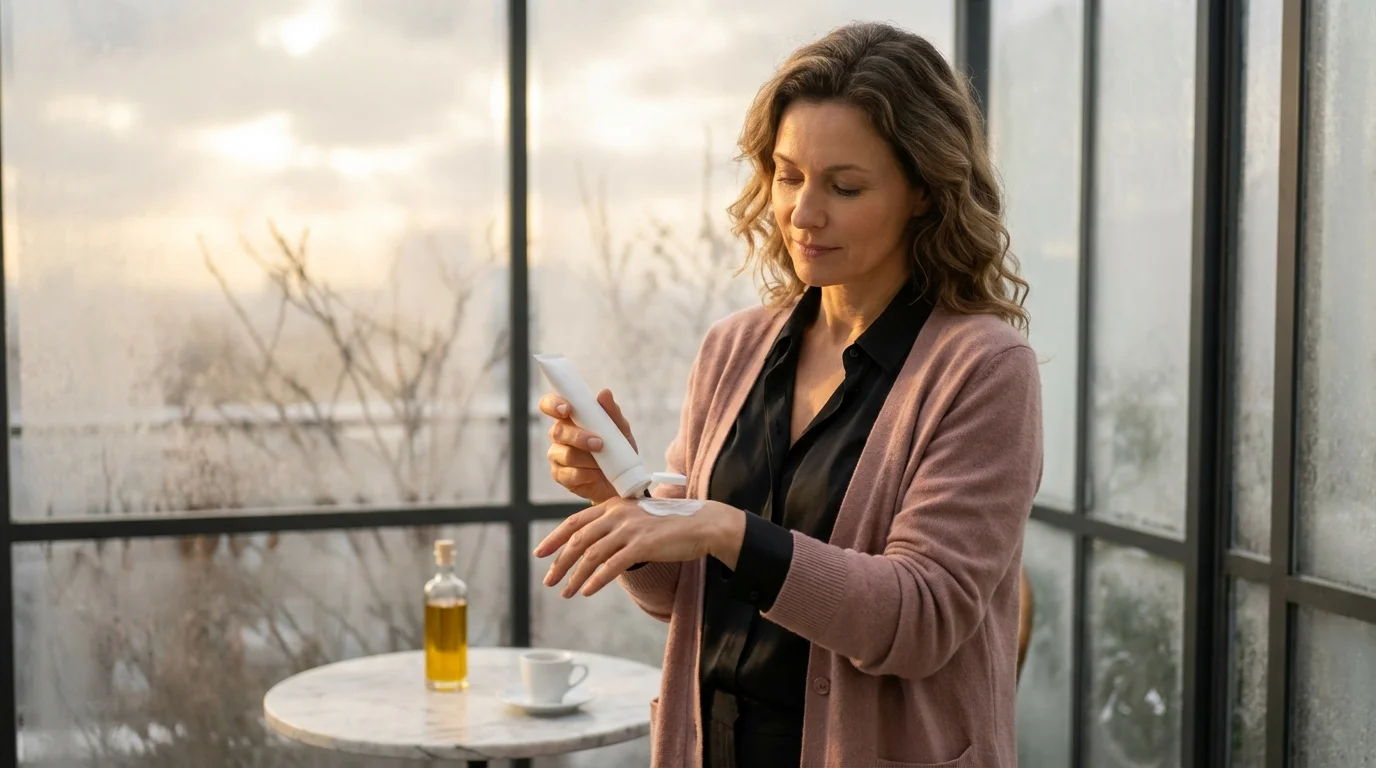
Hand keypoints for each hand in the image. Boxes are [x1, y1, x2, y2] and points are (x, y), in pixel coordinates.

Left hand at [534, 496, 745, 597]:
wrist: (701, 524)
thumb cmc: (671, 525)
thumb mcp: (638, 519)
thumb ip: (617, 526)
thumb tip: (595, 546)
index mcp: (614, 506)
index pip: (575, 522)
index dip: (554, 538)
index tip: (541, 553)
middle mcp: (618, 515)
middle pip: (579, 540)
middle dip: (560, 562)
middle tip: (549, 580)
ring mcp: (630, 529)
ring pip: (592, 555)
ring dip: (575, 576)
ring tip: (566, 592)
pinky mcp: (642, 545)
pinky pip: (612, 566)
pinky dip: (596, 580)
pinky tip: (586, 591)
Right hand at [539, 389, 636, 503]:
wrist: (622, 479)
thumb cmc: (617, 450)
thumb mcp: (620, 430)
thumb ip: (612, 412)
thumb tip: (604, 393)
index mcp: (569, 418)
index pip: (550, 405)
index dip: (553, 404)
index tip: (567, 409)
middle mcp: (559, 435)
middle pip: (558, 431)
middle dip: (579, 437)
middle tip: (599, 443)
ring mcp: (557, 456)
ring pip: (565, 454)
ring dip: (587, 459)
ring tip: (603, 463)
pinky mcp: (560, 475)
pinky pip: (568, 474)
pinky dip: (586, 474)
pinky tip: (596, 474)